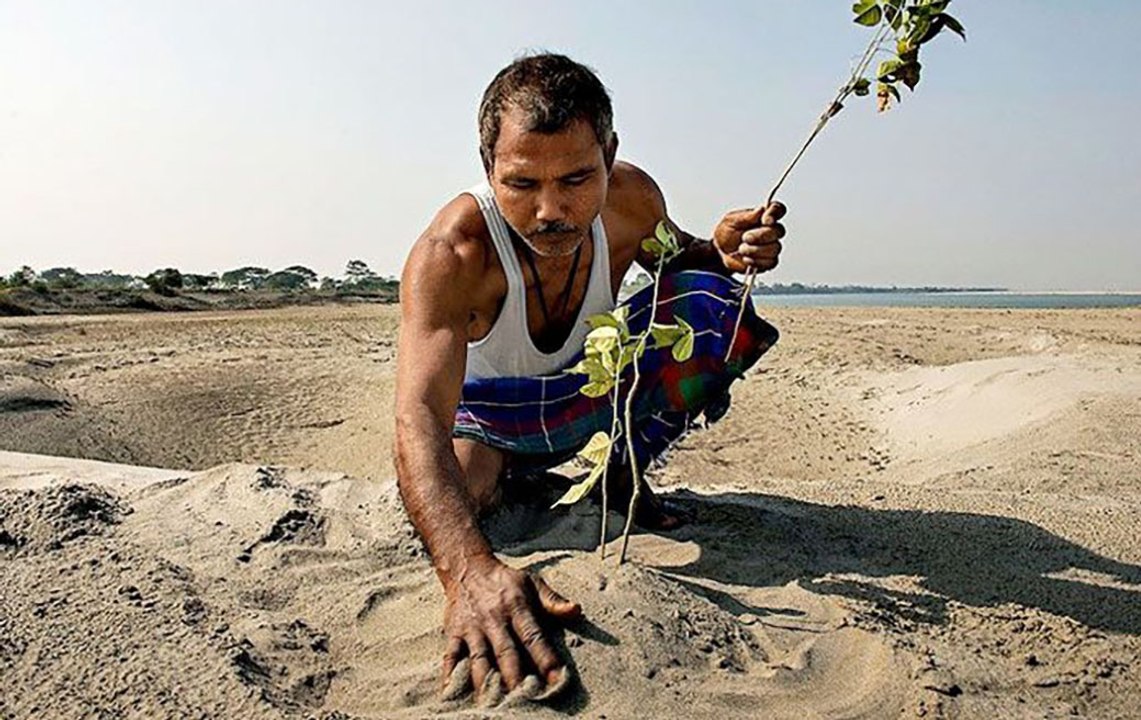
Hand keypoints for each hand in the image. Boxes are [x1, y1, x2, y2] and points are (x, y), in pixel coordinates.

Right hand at [441, 554, 580, 703]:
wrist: (467, 567)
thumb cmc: (506, 581)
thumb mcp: (532, 583)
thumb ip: (553, 600)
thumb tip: (576, 611)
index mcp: (517, 606)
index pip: (533, 636)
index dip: (545, 658)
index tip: (556, 679)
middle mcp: (494, 619)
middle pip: (505, 652)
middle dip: (515, 677)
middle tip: (525, 697)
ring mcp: (472, 627)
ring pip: (479, 658)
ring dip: (485, 681)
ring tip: (493, 702)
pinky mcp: (454, 632)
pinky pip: (451, 655)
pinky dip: (451, 673)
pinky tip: (453, 691)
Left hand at [712, 201, 786, 273]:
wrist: (720, 252)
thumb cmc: (726, 234)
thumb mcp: (730, 220)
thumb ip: (746, 216)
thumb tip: (760, 209)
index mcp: (763, 216)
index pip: (778, 210)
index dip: (775, 213)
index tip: (765, 220)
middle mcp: (770, 230)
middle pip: (778, 231)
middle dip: (760, 236)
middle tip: (745, 237)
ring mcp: (771, 246)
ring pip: (775, 248)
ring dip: (755, 250)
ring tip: (742, 249)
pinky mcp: (768, 261)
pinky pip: (770, 262)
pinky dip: (756, 261)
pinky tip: (746, 258)